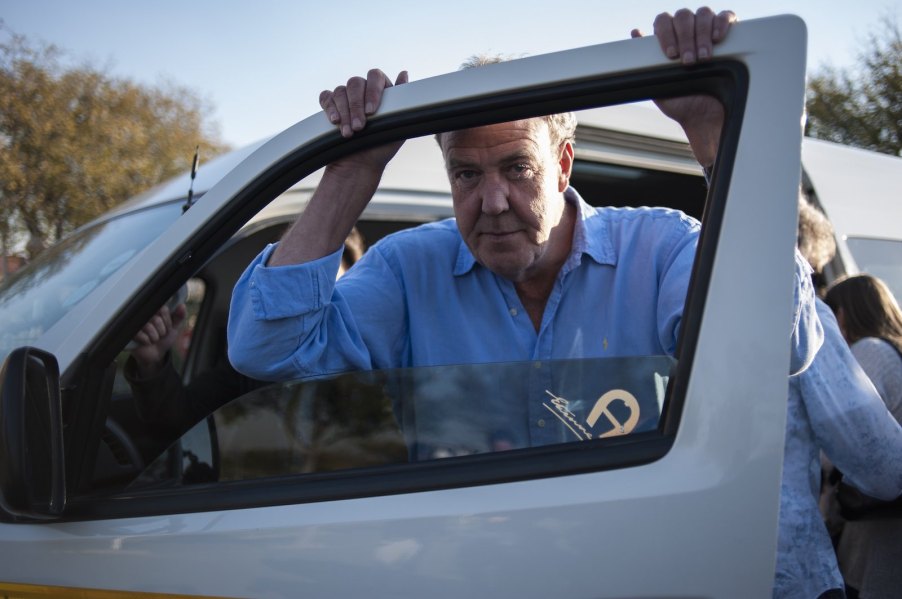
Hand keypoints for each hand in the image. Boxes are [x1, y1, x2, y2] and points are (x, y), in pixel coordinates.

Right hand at [130, 303, 186, 377]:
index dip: (167, 320)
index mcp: (156, 311)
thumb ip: (179, 317)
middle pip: (156, 318)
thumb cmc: (164, 339)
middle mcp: (145, 315)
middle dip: (162, 330)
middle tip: (160, 334)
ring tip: (154, 339)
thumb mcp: (174, 328)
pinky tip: (146, 342)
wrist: (155, 354)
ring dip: (155, 336)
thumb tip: (182, 306)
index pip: (163, 309)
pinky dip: (146, 340)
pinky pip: (140, 334)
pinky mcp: (129, 331)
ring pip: (148, 326)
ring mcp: (136, 323)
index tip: (168, 327)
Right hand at [319, 69, 409, 172]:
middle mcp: (362, 91)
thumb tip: (404, 73)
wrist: (359, 166)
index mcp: (381, 91)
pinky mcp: (330, 107)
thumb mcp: (398, 125)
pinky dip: (329, 108)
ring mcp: (345, 99)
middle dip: (356, 107)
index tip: (372, 112)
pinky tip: (335, 121)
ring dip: (344, 113)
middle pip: (355, 83)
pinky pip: (326, 97)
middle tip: (359, 128)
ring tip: (348, 134)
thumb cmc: (381, 148)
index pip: (375, 77)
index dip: (372, 91)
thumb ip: (401, 100)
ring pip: (340, 91)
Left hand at [632, 8, 736, 166]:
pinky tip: (717, 38)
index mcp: (668, 39)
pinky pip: (726, 16)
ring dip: (702, 35)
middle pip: (683, 17)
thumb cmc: (679, 101)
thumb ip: (646, 62)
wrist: (704, 115)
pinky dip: (722, 23)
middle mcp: (686, 30)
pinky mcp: (727, 34)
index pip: (663, 21)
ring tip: (703, 58)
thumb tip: (635, 33)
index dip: (666, 34)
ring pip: (703, 14)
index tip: (671, 54)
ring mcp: (706, 30)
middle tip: (688, 61)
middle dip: (685, 38)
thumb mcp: (658, 85)